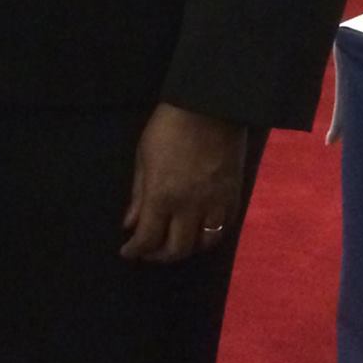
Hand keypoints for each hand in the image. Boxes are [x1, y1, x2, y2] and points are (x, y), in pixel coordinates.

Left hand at [120, 102, 246, 263]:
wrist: (210, 106)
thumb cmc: (168, 127)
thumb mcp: (144, 158)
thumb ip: (138, 195)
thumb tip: (130, 223)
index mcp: (162, 196)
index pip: (147, 238)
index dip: (135, 250)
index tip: (128, 252)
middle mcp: (190, 207)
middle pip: (177, 249)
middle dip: (159, 256)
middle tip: (149, 252)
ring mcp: (215, 203)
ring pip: (204, 244)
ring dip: (187, 249)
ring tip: (175, 242)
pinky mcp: (234, 195)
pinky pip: (225, 227)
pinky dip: (211, 235)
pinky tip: (200, 230)